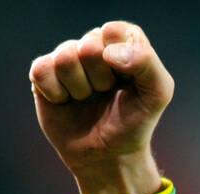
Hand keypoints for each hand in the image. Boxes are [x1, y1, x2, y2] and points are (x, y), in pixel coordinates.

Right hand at [29, 21, 173, 193]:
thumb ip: (148, 65)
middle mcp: (94, 46)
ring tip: (87, 99)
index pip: (116, 31)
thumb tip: (109, 52)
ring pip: (65, 57)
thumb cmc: (134, 122)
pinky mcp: (44, 73)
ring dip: (80, 88)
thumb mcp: (157, 94)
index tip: (128, 81)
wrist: (108, 155)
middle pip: (89, 46)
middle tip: (106, 94)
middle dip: (101, 79)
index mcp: (123, 44)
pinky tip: (66, 102)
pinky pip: (42, 71)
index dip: (122, 59)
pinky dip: (57, 93)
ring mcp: (67, 58)